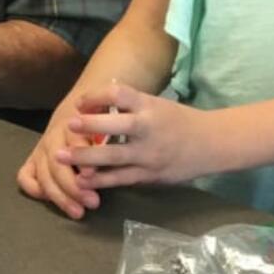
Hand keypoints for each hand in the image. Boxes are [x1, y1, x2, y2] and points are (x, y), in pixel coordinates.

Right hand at [16, 96, 100, 219]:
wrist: (78, 105)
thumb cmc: (97, 115)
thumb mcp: (105, 120)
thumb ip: (102, 139)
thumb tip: (97, 164)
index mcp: (73, 124)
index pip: (73, 141)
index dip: (81, 157)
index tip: (91, 173)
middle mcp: (53, 136)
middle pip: (56, 164)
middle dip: (73, 187)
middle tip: (93, 202)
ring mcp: (41, 148)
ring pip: (43, 174)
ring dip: (59, 196)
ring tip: (78, 212)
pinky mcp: (33, 157)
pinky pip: (25, 176)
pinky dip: (34, 189)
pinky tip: (50, 200)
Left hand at [61, 82, 212, 189]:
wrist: (212, 144)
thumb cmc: (179, 120)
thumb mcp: (156, 103)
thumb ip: (130, 102)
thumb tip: (99, 94)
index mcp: (149, 106)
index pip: (119, 93)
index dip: (96, 96)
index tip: (80, 103)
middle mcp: (148, 128)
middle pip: (115, 126)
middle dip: (89, 126)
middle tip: (67, 125)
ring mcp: (149, 154)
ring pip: (113, 157)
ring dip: (85, 157)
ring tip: (61, 156)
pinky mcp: (150, 175)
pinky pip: (121, 178)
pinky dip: (100, 180)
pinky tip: (81, 180)